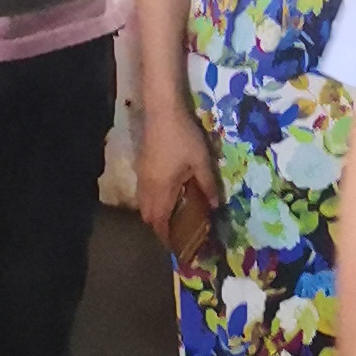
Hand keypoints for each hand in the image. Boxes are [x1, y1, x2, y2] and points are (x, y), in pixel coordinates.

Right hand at [135, 105, 220, 267]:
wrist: (162, 111)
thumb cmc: (183, 137)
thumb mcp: (201, 161)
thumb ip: (207, 184)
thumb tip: (214, 206)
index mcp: (160, 189)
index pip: (158, 220)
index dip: (165, 235)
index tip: (175, 245)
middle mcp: (147, 186)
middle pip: (147, 214)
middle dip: (158, 226)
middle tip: (175, 230)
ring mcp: (142, 174)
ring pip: (143, 202)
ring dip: (154, 212)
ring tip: (171, 214)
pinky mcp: (141, 164)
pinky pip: (143, 191)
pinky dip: (152, 199)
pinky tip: (166, 192)